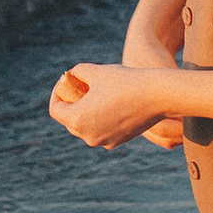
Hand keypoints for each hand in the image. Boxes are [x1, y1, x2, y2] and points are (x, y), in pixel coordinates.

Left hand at [52, 38, 191, 151]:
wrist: (157, 96)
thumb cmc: (124, 81)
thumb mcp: (95, 71)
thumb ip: (78, 72)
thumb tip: (72, 76)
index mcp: (78, 120)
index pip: (56, 110)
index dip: (57, 93)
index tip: (66, 81)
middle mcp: (88, 136)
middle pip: (69, 120)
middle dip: (71, 103)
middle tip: (78, 86)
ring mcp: (104, 141)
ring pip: (86, 126)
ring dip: (85, 111)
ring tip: (93, 94)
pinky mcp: (118, 141)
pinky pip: (101, 130)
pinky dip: (100, 118)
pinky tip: (109, 103)